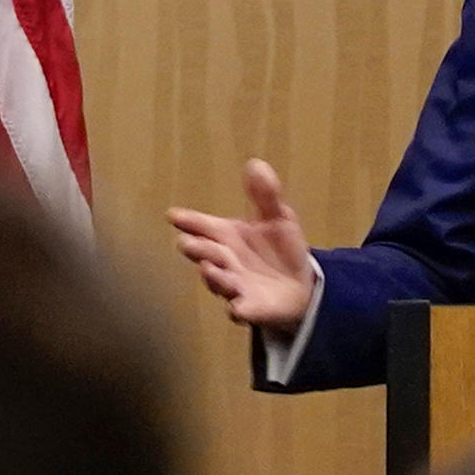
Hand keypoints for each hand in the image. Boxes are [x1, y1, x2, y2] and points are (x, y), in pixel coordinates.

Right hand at [166, 158, 319, 334]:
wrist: (300, 286)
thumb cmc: (280, 249)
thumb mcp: (277, 217)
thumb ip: (265, 195)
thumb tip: (256, 164)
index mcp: (227, 235)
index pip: (202, 226)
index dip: (188, 221)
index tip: (174, 216)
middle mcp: (224, 260)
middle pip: (205, 254)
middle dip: (197, 249)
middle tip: (189, 244)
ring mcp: (234, 285)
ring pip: (218, 281)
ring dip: (213, 277)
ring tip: (210, 269)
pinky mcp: (249, 307)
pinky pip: (240, 310)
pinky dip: (239, 309)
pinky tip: (238, 307)